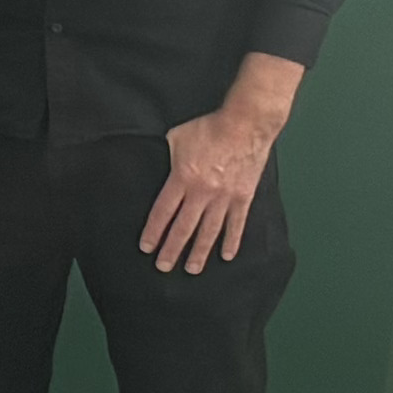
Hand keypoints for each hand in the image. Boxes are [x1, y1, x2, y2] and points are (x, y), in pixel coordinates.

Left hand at [143, 102, 279, 271]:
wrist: (245, 124)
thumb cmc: (209, 128)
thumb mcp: (176, 138)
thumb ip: (167, 157)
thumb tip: (160, 165)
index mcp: (182, 179)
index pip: (163, 213)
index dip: (154, 233)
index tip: (147, 248)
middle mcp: (202, 192)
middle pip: (183, 228)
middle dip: (172, 250)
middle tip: (164, 267)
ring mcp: (224, 197)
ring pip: (209, 231)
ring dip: (199, 252)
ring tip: (192, 269)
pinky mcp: (243, 196)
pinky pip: (237, 224)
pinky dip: (231, 241)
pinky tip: (226, 255)